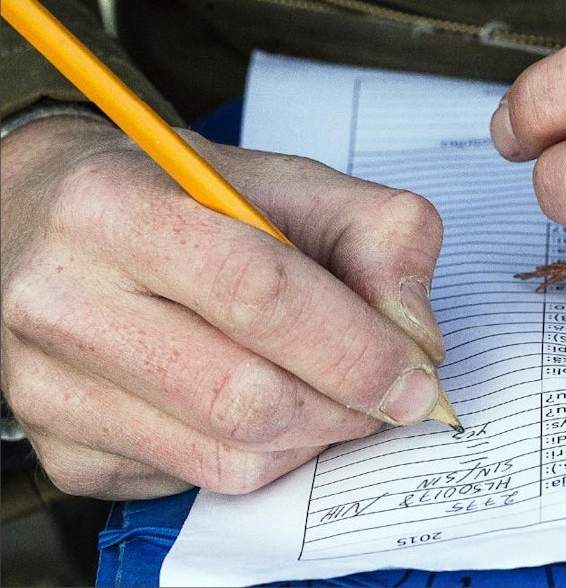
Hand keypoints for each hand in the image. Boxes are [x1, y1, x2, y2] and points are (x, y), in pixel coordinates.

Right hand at [1, 116, 444, 498]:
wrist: (49, 222)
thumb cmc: (182, 200)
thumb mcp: (289, 181)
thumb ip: (378, 234)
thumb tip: (415, 337)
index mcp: (117, 208)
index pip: (259, 295)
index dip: (357, 348)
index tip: (417, 376)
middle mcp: (63, 302)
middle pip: (245, 396)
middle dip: (347, 406)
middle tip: (390, 394)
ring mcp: (50, 389)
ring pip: (229, 458)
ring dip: (313, 437)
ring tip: (331, 392)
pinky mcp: (65, 453)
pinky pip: (199, 483)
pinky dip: (262, 456)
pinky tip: (262, 404)